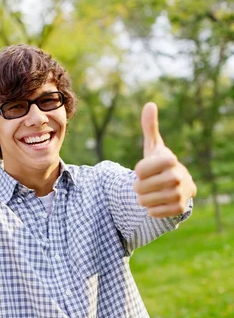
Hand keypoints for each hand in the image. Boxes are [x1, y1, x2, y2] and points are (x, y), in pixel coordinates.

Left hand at [133, 103, 196, 217]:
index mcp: (170, 160)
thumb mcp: (154, 147)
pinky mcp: (179, 208)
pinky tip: (157, 203)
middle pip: (139, 187)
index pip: (139, 170)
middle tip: (147, 184)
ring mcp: (179, 193)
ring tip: (151, 193)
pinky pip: (153, 212)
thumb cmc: (161, 165)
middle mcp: (177, 176)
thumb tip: (150, 104)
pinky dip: (151, 210)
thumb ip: (150, 128)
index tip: (145, 170)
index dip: (138, 172)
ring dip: (143, 199)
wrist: (179, 186)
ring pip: (144, 201)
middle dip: (138, 187)